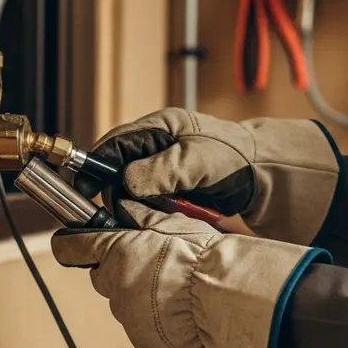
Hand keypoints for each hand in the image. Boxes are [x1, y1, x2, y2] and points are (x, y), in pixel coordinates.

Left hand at [50, 200, 325, 347]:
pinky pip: (143, 329)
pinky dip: (156, 321)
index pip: (71, 247)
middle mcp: (113, 286)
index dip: (74, 243)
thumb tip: (123, 207)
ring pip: (125, 303)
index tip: (75, 242)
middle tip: (152, 264)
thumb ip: (142, 216)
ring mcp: (127, 318)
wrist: (224, 297)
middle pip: (103, 277)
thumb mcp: (173, 222)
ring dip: (141, 296)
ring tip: (176, 289)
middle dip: (120, 270)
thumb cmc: (204, 256)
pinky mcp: (144, 343)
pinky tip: (181, 311)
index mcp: (116, 252)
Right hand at [75, 109, 340, 244]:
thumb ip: (162, 170)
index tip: (84, 191)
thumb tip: (126, 183)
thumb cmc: (234, 157)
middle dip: (112, 190)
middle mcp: (156, 142)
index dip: (94, 167)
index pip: (113, 144)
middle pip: (116, 167)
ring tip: (133, 220)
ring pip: (130, 185)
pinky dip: (145, 209)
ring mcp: (163, 164)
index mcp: (159, 126)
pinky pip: (147, 197)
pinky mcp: (171, 183)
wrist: (264, 172)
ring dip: (129, 203)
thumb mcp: (197, 160)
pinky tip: (150, 220)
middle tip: (112, 214)